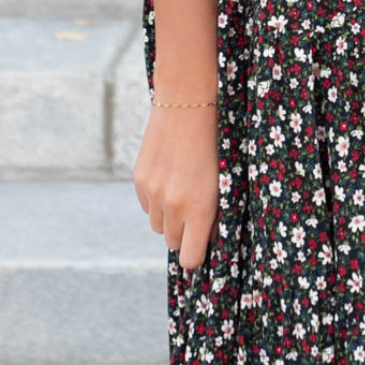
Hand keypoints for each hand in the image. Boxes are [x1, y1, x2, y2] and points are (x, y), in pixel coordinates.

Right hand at [132, 104, 220, 271]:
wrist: (187, 107)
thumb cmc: (215, 144)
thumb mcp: (224, 182)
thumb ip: (215, 213)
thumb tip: (208, 236)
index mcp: (200, 208)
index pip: (190, 257)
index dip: (195, 257)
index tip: (200, 250)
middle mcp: (173, 205)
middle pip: (173, 243)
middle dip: (184, 235)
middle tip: (195, 216)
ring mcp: (153, 193)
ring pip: (158, 226)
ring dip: (169, 219)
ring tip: (182, 194)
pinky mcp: (139, 180)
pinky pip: (147, 207)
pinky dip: (156, 202)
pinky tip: (169, 180)